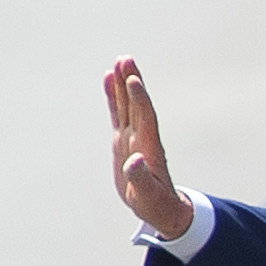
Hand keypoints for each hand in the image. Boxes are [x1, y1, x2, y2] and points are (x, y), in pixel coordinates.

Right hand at [105, 57, 194, 239]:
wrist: (156, 207)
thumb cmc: (155, 203)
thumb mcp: (148, 196)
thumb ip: (141, 179)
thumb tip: (136, 161)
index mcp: (149, 148)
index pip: (145, 118)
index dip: (139, 100)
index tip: (133, 81)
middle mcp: (141, 137)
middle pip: (136, 105)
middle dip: (131, 82)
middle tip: (126, 59)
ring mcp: (132, 137)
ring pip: (127, 105)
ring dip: (123, 83)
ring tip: (119, 61)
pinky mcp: (123, 141)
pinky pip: (118, 113)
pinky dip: (113, 96)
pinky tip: (108, 78)